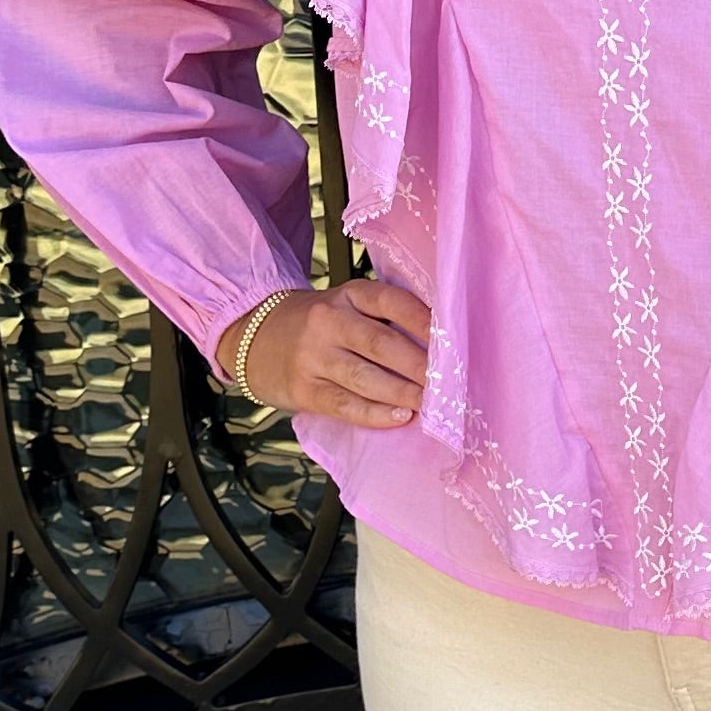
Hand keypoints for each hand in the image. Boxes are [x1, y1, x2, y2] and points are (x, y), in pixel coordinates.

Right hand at [238, 276, 431, 426]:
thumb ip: (384, 318)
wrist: (255, 338)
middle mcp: (329, 320)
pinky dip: (376, 413)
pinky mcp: (303, 389)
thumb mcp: (347, 305)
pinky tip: (400, 416)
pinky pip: (344, 404)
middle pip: (381, 344)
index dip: (425, 322)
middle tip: (450, 383)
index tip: (454, 342)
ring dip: (403, 392)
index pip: (392, 302)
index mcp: (349, 294)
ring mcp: (313, 356)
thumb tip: (442, 348)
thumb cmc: (320, 326)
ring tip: (432, 403)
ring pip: (365, 377)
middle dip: (420, 366)